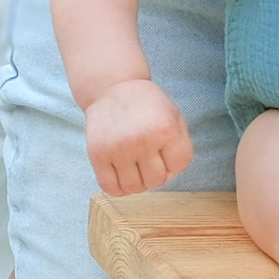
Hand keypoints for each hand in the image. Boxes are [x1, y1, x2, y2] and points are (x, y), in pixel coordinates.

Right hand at [83, 77, 191, 194]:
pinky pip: (110, 187)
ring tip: (136, 169)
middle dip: (157, 174)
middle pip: (157, 180)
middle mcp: (142, 140)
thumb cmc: (147, 105)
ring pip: (135, 188)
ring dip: (139, 183)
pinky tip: (122, 177)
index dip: (175, 163)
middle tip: (150, 161)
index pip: (179, 165)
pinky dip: (119, 189)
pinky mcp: (97, 155)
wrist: (113, 89)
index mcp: (165, 129)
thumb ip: (181, 144)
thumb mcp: (173, 115)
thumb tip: (170, 175)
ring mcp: (118, 149)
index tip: (166, 154)